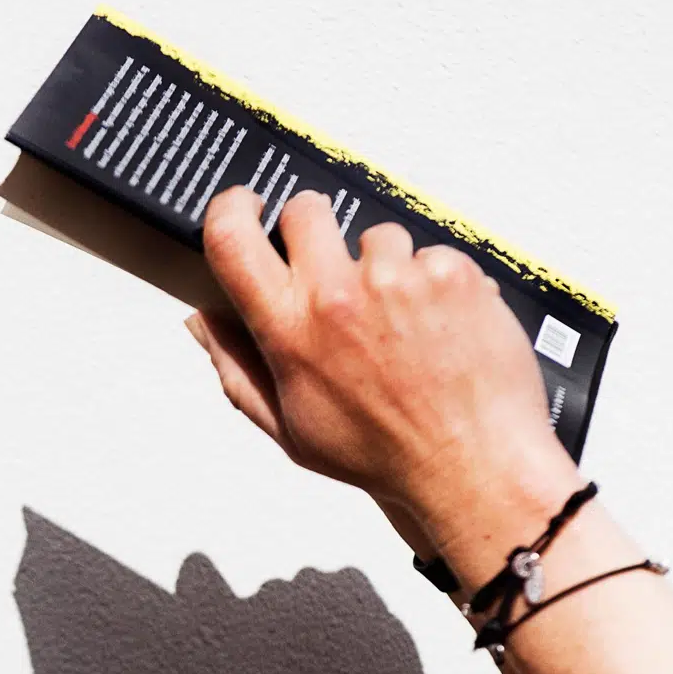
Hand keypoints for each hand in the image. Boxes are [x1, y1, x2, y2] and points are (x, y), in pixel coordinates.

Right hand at [186, 188, 577, 550]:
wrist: (467, 465)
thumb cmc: (380, 454)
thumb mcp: (289, 428)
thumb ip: (238, 369)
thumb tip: (204, 322)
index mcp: (290, 332)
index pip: (232, 238)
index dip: (231, 208)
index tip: (246, 207)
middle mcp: (339, 295)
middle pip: (305, 209)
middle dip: (312, 233)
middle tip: (333, 277)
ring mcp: (399, 278)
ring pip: (375, 235)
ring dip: (383, 268)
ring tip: (398, 326)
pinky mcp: (451, 272)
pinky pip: (431, 254)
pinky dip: (433, 285)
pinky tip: (436, 330)